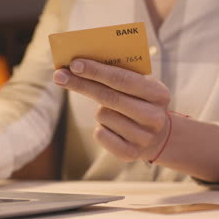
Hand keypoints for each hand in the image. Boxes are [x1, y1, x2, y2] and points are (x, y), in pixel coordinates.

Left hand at [53, 59, 170, 161]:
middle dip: (81, 84)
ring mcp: (143, 137)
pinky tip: (113, 128)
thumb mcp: (140, 86)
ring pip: (102, 115)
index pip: (122, 79)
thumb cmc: (140, 102)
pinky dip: (100, 129)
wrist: (158, 137)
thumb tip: (79, 65)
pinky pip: (100, 134)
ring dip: (99, 111)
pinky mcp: (130, 154)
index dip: (96, 71)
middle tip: (59, 75)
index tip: (74, 64)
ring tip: (113, 112)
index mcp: (158, 94)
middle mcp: (154, 117)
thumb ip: (119, 74)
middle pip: (108, 97)